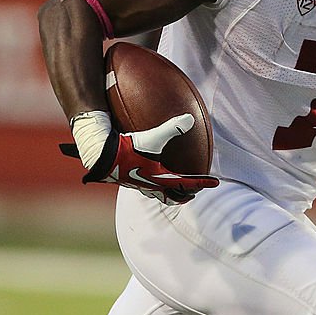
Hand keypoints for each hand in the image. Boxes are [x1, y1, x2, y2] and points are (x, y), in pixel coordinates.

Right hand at [62, 113, 218, 204]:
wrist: (100, 157)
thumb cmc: (126, 149)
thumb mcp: (151, 138)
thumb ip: (172, 128)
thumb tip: (190, 118)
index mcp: (160, 178)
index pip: (187, 183)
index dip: (202, 182)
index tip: (214, 183)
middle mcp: (150, 185)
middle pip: (173, 196)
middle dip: (185, 194)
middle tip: (194, 190)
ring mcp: (139, 185)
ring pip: (159, 194)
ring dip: (169, 192)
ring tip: (174, 188)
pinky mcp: (128, 180)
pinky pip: (146, 185)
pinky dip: (154, 183)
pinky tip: (148, 172)